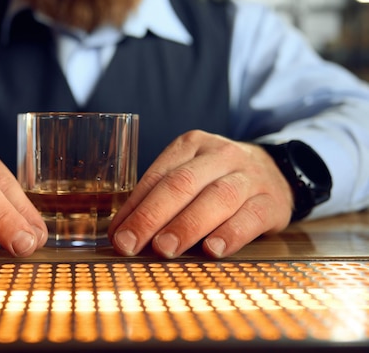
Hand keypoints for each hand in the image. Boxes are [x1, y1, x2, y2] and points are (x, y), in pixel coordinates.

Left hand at [108, 130, 293, 257]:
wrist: (277, 171)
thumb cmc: (218, 178)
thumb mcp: (190, 175)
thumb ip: (160, 198)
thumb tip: (123, 234)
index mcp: (191, 145)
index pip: (157, 176)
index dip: (134, 207)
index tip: (118, 235)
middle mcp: (220, 155)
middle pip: (182, 184)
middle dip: (152, 216)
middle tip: (132, 244)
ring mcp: (249, 176)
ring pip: (216, 198)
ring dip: (187, 226)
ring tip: (165, 248)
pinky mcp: (273, 201)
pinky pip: (251, 216)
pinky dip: (230, 234)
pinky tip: (213, 249)